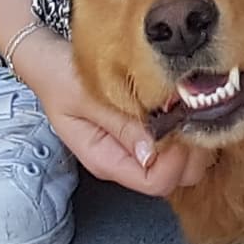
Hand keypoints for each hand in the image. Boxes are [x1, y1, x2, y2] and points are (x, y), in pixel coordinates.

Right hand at [3, 24, 198, 197]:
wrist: (50, 62)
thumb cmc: (62, 78)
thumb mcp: (86, 98)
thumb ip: (119, 124)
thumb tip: (152, 151)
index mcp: (107, 161)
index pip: (155, 182)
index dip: (176, 159)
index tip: (178, 123)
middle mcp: (126, 162)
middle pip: (177, 178)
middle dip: (192, 150)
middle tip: (189, 112)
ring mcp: (137, 150)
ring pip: (185, 164)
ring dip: (194, 138)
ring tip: (184, 105)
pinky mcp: (146, 135)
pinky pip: (178, 144)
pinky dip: (188, 127)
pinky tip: (181, 104)